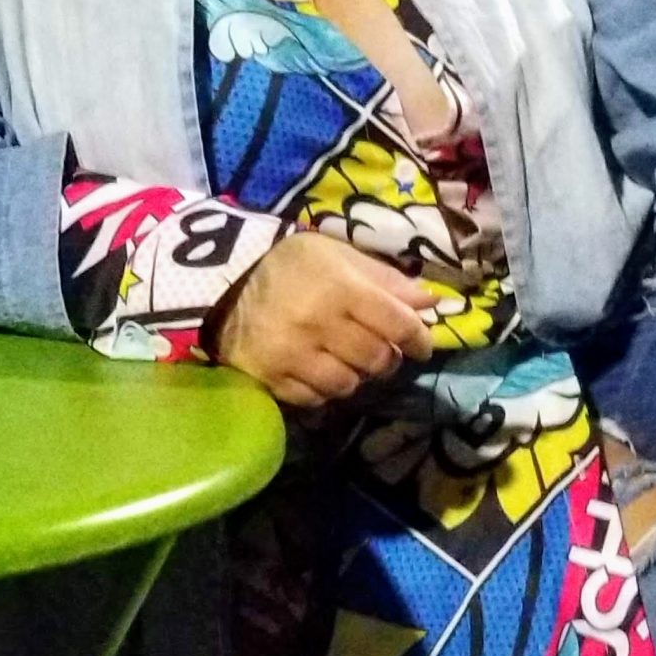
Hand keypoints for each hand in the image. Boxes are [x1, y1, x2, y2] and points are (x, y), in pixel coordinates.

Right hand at [207, 234, 436, 407]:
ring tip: (346, 359)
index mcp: (342, 289)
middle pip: (376, 359)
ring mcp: (293, 355)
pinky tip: (318, 370)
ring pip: (348, 384)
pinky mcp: (271, 378)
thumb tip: (430, 303)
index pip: (398, 324)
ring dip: (355, 375)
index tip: (420, 345)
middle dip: (386, 357)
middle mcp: (319, 325)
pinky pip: (315, 398)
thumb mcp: (340, 256)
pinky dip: (324, 389)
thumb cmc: (292, 264)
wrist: (225, 282)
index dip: (418, 338)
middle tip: (379, 349)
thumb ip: (386, 280)